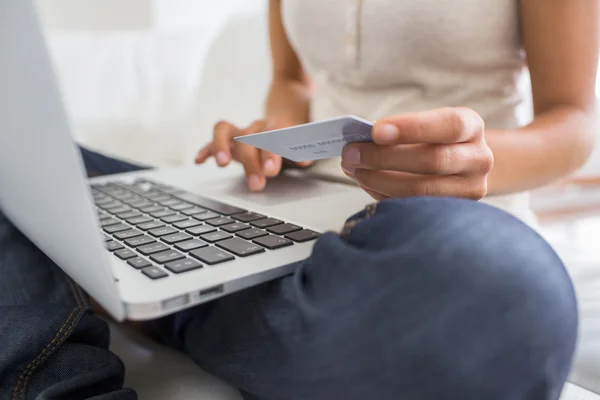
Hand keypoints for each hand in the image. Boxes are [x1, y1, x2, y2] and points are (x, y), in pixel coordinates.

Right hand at [195, 119, 312, 190]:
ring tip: (222, 163)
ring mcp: (241, 131)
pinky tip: (199, 160)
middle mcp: (257, 127)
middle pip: (249, 139)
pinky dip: (206, 149)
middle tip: (256, 183)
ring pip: (225, 131)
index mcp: (276, 127)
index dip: (270, 154)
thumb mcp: (301, 142)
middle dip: (251, 162)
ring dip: (221, 146)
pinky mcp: (230, 137)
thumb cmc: (293, 134)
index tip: (269, 171)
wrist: (288, 108)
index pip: (272, 137)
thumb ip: (301, 151)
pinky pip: (214, 139)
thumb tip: (304, 160)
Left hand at [341, 108, 493, 200]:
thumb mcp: (424, 127)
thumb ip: (397, 131)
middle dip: (384, 157)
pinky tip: (367, 183)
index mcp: (472, 126)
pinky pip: (414, 208)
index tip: (374, 131)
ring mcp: (471, 190)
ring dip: (379, 179)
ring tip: (354, 169)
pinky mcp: (454, 213)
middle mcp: (479, 159)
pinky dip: (384, 195)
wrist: (463, 167)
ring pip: (421, 189)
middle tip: (350, 153)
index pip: (448, 125)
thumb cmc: (433, 141)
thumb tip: (357, 143)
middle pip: (433, 160)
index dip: (411, 128)